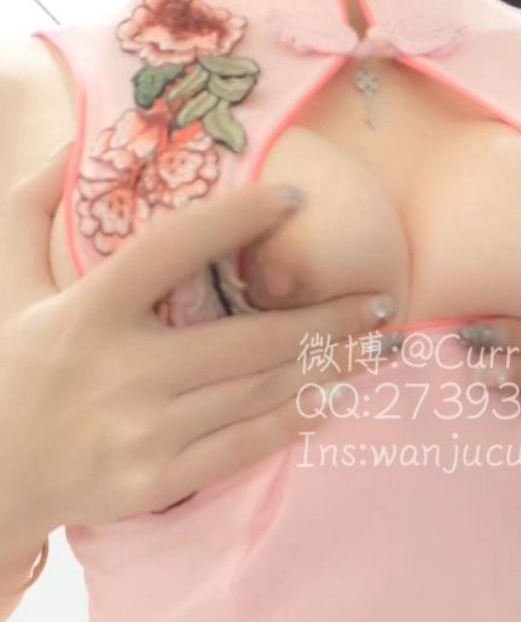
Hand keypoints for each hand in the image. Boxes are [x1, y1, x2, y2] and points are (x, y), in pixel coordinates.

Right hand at [0, 144, 393, 533]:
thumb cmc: (12, 373)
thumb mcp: (6, 286)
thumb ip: (28, 210)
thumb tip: (69, 143)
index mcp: (90, 312)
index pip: (174, 250)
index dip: (238, 220)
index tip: (296, 200)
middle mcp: (126, 370)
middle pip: (250, 338)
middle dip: (327, 317)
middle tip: (382, 300)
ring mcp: (148, 431)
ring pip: (260, 391)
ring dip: (328, 367)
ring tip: (373, 347)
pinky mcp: (162, 479)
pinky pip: (248, 445)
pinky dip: (297, 418)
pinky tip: (335, 397)